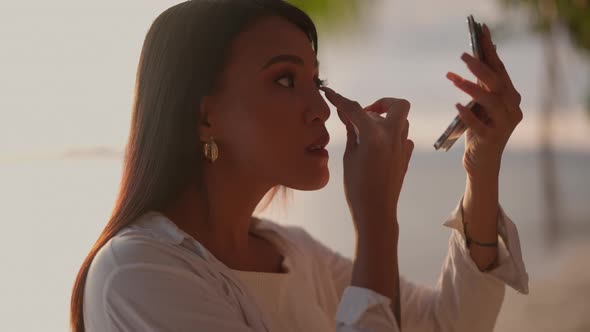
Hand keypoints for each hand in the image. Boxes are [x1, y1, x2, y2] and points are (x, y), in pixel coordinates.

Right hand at [320, 86, 412, 236]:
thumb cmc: (357, 187)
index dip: (340, 99)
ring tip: (368, 130)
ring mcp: (403, 146)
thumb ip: (351, 131)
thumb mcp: (349, 156)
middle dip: (381, 103)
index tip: (329, 93)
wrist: (376, 211)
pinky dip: (390, 135)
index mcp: (374, 135)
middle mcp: (393, 136)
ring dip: (386, 118)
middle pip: (396, 104)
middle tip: (365, 113)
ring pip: (401, 119)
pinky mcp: (406, 156)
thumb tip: (345, 113)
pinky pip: (402, 136)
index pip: (355, 109)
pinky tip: (377, 147)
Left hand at [446, 24, 522, 180]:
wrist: (482, 163)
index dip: (491, 52)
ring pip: (491, 102)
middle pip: (497, 84)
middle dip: (480, 67)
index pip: (500, 71)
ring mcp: (503, 126)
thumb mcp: (481, 106)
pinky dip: (468, 114)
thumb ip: (481, 86)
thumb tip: (474, 58)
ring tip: (454, 79)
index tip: (481, 33)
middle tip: (463, 55)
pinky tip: (457, 105)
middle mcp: (512, 110)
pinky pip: (479, 125)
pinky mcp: (491, 140)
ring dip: (472, 88)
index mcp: (511, 99)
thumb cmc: (480, 130)